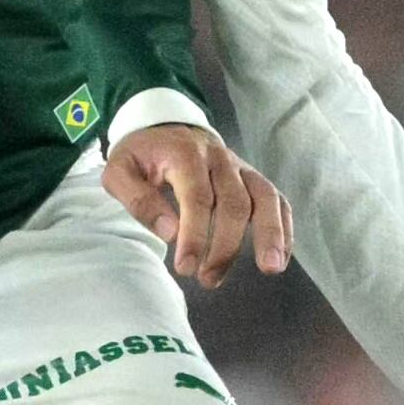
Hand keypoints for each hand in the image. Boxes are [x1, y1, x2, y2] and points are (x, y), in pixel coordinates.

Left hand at [104, 118, 291, 287]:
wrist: (164, 125)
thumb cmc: (141, 154)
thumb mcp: (120, 170)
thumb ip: (138, 199)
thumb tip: (170, 232)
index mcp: (185, 155)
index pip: (198, 197)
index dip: (195, 235)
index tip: (186, 267)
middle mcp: (220, 159)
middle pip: (234, 203)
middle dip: (225, 246)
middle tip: (207, 279)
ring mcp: (241, 168)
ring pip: (265, 198)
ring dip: (270, 234)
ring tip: (269, 268)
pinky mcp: (252, 178)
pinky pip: (277, 199)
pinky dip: (283, 227)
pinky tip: (280, 257)